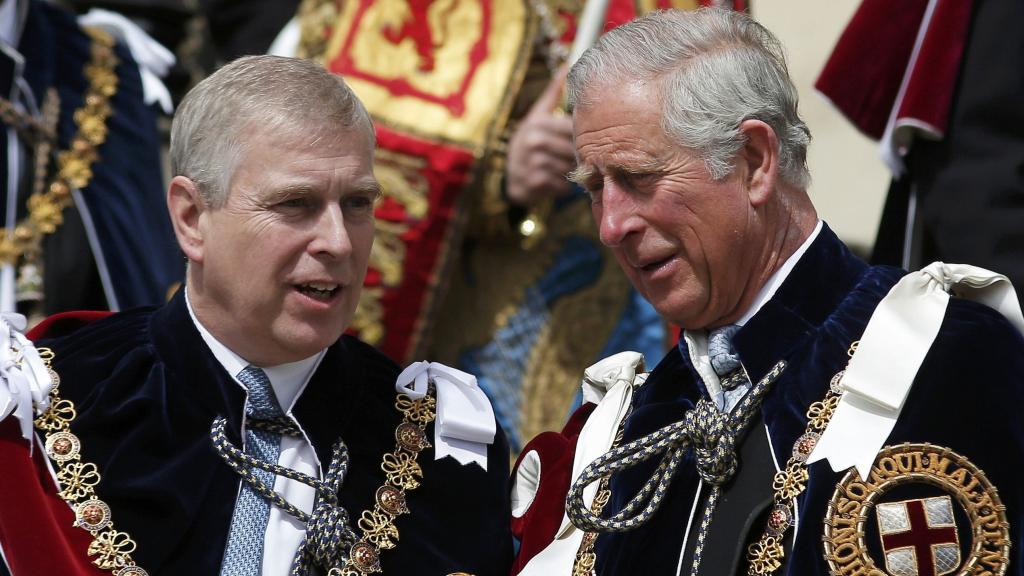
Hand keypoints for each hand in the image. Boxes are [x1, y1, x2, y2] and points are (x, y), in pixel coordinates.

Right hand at [505, 67, 575, 206]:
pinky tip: (556, 180)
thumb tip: (566, 65)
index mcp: (538, 122)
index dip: (584, 136)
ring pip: (569, 167)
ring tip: (564, 168)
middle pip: (574, 149)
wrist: (510, 175)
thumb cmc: (529, 142)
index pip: (573, 128)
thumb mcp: (537, 115)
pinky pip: (562, 185)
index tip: (587, 140)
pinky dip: (563, 186)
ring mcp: (533, 162)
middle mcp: (534, 141)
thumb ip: (553, 93)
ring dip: (571, 171)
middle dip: (579, 156)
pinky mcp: (535, 182)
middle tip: (578, 159)